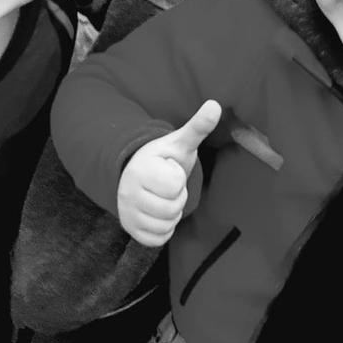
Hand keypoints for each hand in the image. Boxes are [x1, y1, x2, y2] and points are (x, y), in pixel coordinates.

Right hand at [116, 100, 220, 245]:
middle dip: (178, 198)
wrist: (139, 175)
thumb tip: (216, 104)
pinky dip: (164, 229)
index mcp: (141, 169)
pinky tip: (158, 212)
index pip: (175, 185)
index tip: (170, 169)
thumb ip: (198, 127)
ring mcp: (127, 213)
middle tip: (169, 186)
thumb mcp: (181, 143)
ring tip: (164, 197)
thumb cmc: (164, 159)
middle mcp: (128, 192)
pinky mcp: (131, 230)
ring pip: (166, 225)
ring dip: (172, 214)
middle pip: (171, 208)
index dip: (179, 178)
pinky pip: (158, 238)